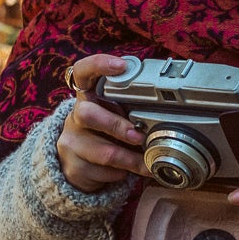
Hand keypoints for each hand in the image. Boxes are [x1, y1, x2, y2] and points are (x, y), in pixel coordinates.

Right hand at [55, 55, 144, 192]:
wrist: (78, 164)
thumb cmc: (104, 131)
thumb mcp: (113, 114)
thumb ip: (129, 106)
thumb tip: (166, 106)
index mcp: (87, 96)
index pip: (83, 71)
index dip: (99, 65)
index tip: (121, 66)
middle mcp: (75, 116)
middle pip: (87, 114)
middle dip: (116, 125)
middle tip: (138, 135)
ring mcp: (71, 142)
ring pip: (103, 152)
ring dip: (130, 159)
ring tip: (147, 163)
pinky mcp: (74, 167)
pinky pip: (103, 173)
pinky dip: (121, 174)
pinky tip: (126, 171)